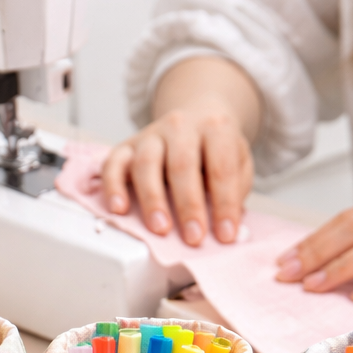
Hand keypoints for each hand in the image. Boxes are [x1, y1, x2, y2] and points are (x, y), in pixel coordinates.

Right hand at [102, 108, 253, 245]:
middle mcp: (181, 126)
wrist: (196, 115)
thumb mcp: (239, 163)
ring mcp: (150, 135)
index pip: (221, 168)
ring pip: (146, 163)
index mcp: (216, 128)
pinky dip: (113, 187)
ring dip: (152, 199)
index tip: (226, 235)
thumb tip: (228, 227)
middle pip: (182, 164)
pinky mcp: (127, 146)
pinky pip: (113, 163)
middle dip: (188, 205)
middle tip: (194, 237)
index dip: (225, 204)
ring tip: (160, 229)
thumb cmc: (216, 150)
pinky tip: (119, 209)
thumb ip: (236, 190)